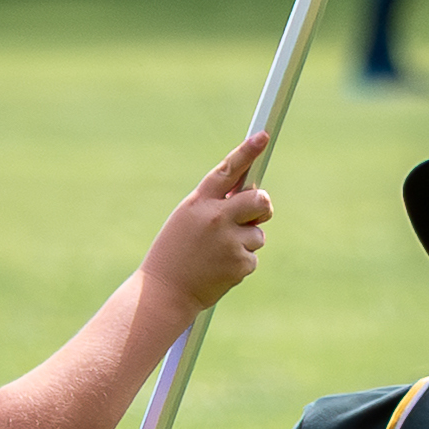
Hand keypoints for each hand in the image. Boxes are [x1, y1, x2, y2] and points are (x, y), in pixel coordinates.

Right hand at [147, 132, 275, 319]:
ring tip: (217, 254)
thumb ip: (215, 205)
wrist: (165, 292)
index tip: (263, 136)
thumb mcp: (188, 220)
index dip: (247, 152)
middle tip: (252, 217)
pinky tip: (219, 270)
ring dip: (246, 242)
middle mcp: (215, 218)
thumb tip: (250, 194)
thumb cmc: (175, 253)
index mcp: (198, 203)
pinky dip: (241, 263)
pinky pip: (253, 256)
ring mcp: (229, 241)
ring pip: (258, 233)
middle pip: (260, 200)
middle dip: (262, 207)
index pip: (227, 171)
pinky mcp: (239, 264)